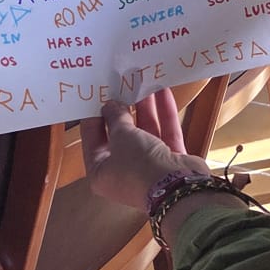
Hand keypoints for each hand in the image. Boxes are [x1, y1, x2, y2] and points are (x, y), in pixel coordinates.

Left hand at [83, 94, 201, 209]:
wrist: (177, 187)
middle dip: (123, 109)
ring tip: (144, 82)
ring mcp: (148, 167)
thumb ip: (116, 117)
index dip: (94, 117)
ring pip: (145, 131)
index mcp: (101, 173)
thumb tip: (110, 105)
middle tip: (121, 85)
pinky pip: (164, 133)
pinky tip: (163, 91)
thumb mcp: (121, 136)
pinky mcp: (170, 161)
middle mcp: (123, 171)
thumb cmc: (138, 165)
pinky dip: (164, 114)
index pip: (93, 140)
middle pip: (121, 135)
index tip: (97, 95)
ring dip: (145, 108)